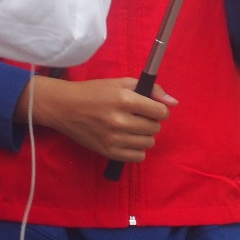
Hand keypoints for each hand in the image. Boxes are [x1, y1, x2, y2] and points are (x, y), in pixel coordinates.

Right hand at [19, 76, 176, 162]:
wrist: (65, 107)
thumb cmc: (95, 92)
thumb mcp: (122, 83)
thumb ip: (151, 90)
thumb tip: (174, 102)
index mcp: (124, 100)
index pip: (160, 111)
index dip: (159, 109)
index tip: (151, 108)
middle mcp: (120, 121)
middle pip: (155, 128)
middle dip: (151, 121)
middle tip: (138, 116)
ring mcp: (114, 139)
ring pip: (148, 143)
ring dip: (144, 135)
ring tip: (131, 128)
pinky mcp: (108, 152)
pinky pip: (138, 157)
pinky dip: (137, 149)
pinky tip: (128, 139)